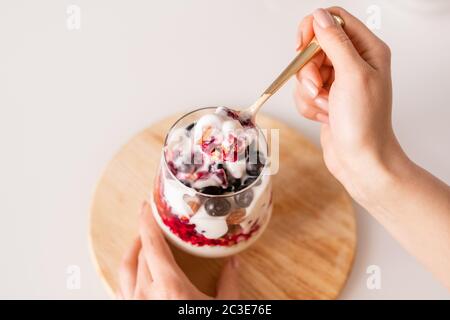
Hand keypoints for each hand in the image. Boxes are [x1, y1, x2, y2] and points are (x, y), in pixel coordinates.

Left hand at [117, 201, 238, 299]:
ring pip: (125, 269)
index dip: (147, 222)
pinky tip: (139, 270)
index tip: (145, 206)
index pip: (152, 245)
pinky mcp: (131, 312)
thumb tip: (235, 262)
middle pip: (139, 254)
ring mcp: (134, 306)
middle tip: (152, 222)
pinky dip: (129, 271)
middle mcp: (145, 295)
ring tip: (142, 242)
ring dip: (133, 251)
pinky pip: (123, 287)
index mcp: (169, 287)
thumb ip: (229, 283)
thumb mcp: (223, 308)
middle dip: (144, 234)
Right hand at [294, 7, 404, 205]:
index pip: (335, 20)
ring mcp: (338, 82)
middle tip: (318, 87)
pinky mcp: (326, 98)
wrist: (360, 159)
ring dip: (309, 92)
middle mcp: (353, 63)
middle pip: (314, 48)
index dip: (314, 29)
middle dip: (309, 70)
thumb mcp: (352, 75)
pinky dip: (308, 105)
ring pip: (305, 72)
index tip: (301, 46)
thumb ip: (334, 42)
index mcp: (368, 50)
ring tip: (325, 106)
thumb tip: (319, 16)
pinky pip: (303, 92)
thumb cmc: (364, 123)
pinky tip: (323, 116)